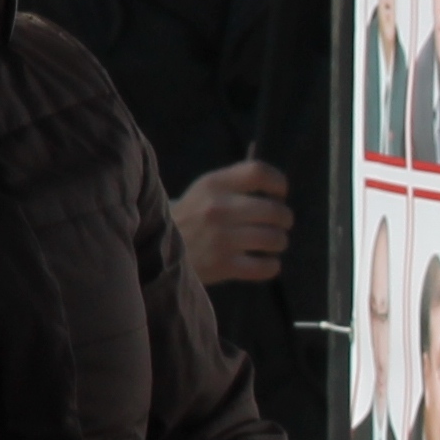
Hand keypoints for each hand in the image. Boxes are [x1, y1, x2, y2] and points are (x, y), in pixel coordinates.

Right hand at [174, 160, 294, 285]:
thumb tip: (277, 187)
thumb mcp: (205, 190)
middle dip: (284, 219)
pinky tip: (264, 262)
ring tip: (272, 243)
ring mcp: (222, 238)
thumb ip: (237, 183)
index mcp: (215, 184)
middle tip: (280, 224)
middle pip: (275, 210)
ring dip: (279, 242)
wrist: (155, 251)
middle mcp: (219, 208)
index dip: (278, 183)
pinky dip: (271, 266)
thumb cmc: (191, 217)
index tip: (279, 194)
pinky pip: (266, 267)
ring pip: (275, 239)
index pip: (259, 172)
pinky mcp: (223, 266)